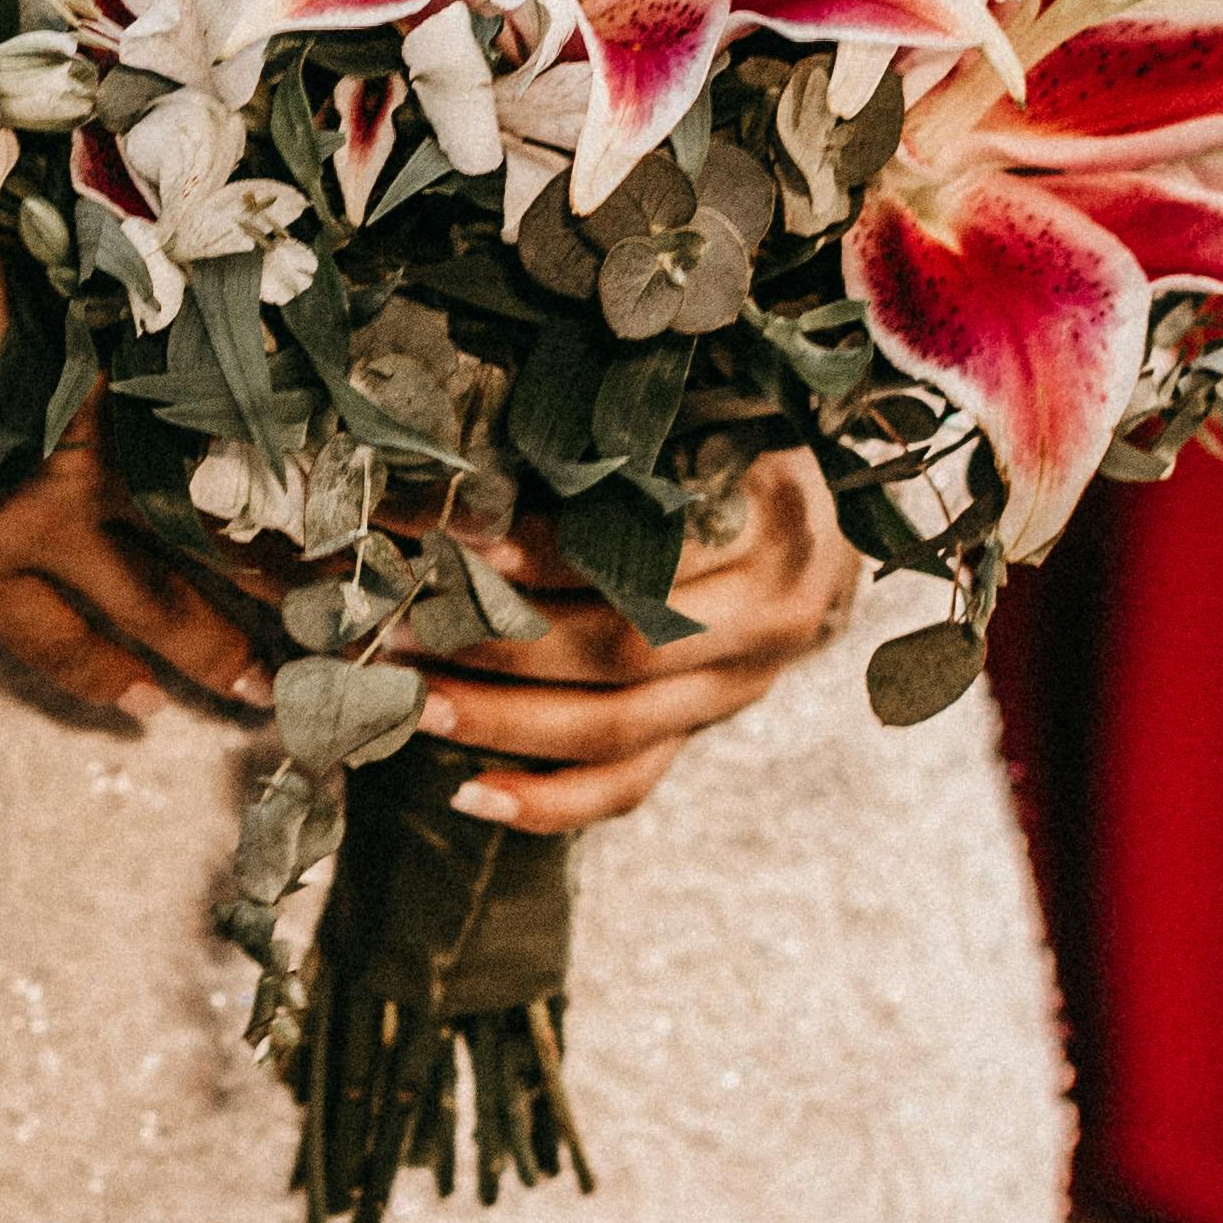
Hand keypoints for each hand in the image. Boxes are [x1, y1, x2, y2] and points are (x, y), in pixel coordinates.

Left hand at [402, 451, 858, 835]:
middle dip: (500, 644)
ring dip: (501, 721)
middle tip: (401, 627)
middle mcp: (764, 619)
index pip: (650, 549)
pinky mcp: (701, 733)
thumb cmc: (738, 451)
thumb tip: (483, 460)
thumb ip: (625, 442)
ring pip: (614, 727)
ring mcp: (734, 689)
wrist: (820, 531)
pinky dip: (548, 801)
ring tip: (411, 700)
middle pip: (623, 650)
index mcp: (772, 523)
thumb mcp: (709, 421)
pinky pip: (627, 785)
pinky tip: (468, 793)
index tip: (457, 535)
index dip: (551, 550)